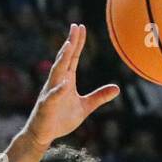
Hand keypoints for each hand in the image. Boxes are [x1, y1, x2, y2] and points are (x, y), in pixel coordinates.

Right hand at [25, 24, 118, 149]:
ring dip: (62, 59)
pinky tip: (65, 84)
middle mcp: (58, 82)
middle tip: (75, 27)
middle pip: (64, 59)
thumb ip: (99, 97)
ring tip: (68, 45)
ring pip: (57, 72)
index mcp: (67, 79)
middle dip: (70, 43)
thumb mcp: (85, 107)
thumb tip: (117, 88)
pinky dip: (59, 90)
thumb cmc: (62, 119)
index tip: (81, 27)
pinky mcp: (47, 106)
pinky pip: (53, 96)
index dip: (77, 43)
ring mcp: (51, 92)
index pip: (72, 57)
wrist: (44, 134)